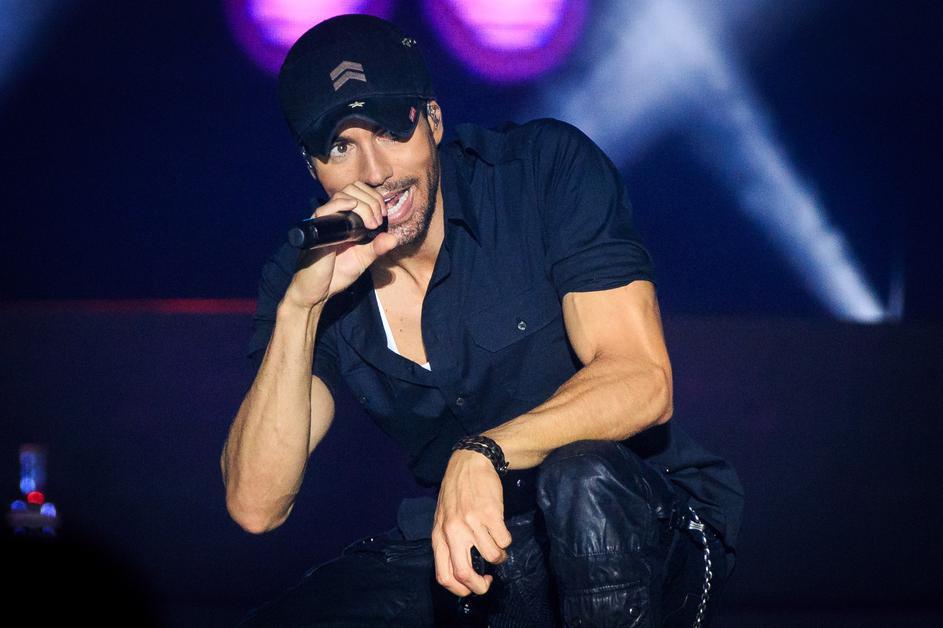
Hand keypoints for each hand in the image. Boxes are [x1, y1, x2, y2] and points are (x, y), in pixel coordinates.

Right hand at [282, 182, 398, 309]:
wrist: (317, 292)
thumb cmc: (336, 274)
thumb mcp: (362, 259)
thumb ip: (377, 248)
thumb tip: (394, 238)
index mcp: (345, 220)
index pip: (360, 193)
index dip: (374, 198)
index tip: (383, 215)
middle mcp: (334, 217)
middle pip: (352, 189)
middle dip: (371, 200)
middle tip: (377, 221)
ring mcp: (324, 222)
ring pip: (342, 195)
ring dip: (362, 204)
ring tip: (370, 223)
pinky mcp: (316, 231)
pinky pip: (324, 210)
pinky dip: (340, 204)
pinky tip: (352, 208)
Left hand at [432, 450, 512, 596]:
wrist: (469, 463)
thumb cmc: (456, 493)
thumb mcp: (443, 519)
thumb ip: (448, 543)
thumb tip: (461, 572)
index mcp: (438, 536)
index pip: (443, 576)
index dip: (460, 589)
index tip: (471, 585)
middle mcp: (452, 532)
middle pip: (464, 574)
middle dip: (480, 587)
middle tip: (487, 582)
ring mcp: (472, 523)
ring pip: (492, 557)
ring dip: (499, 557)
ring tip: (497, 546)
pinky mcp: (490, 514)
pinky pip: (504, 540)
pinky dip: (506, 540)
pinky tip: (500, 530)